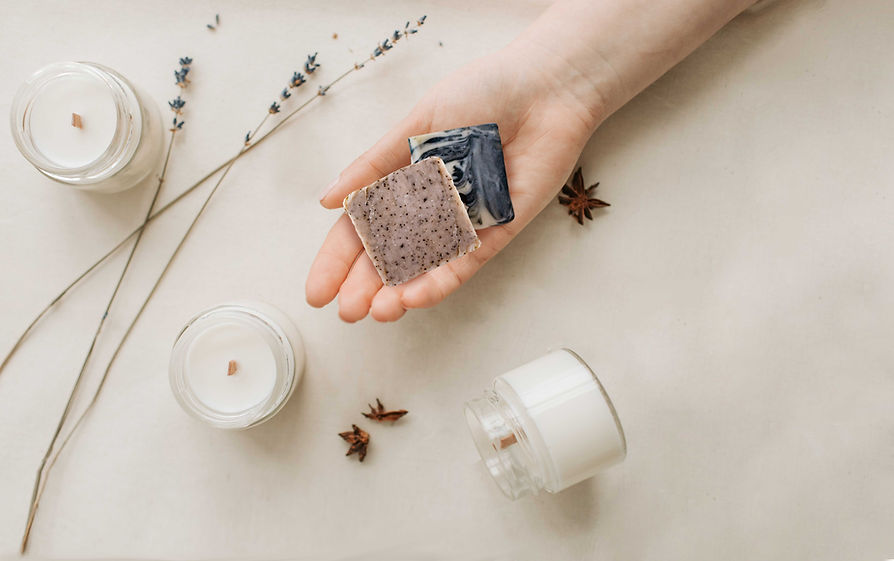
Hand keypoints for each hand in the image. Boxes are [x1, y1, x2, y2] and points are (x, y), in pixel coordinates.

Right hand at [307, 44, 603, 321]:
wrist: (545, 86)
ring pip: (425, 267)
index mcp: (405, 179)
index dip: (338, 260)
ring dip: (400, 292)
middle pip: (390, 255)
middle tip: (345, 312)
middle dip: (365, 285)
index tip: (317, 291)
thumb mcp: (416, 125)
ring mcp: (464, 222)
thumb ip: (374, 165)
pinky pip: (466, 263)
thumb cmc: (482, 92)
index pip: (363, 228)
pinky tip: (414, 296)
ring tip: (376, 313)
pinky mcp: (498, 230)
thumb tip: (327, 201)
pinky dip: (440, 281)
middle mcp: (431, 206)